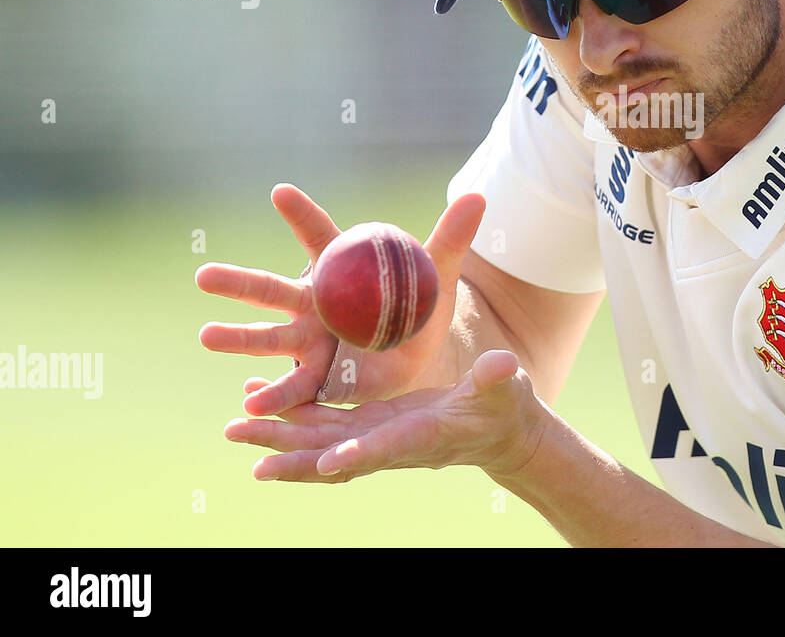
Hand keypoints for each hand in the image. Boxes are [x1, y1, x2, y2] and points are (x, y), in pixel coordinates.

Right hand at [196, 183, 485, 415]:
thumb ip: (452, 238)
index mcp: (339, 269)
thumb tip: (478, 197)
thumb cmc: (418, 304)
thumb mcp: (438, 273)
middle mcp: (314, 303)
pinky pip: (292, 388)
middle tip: (204, 275)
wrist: (416, 353)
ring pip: (269, 340)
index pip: (319, 237)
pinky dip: (271, 395)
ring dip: (239, 339)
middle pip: (273, 290)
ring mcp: (309, 341)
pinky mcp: (316, 378)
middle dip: (239, 283)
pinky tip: (248, 403)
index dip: (301, 215)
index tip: (280, 191)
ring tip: (207, 336)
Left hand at [226, 349, 545, 481]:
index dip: (361, 456)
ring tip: (235, 427)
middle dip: (291, 456)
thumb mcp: (505, 387)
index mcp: (423, 435)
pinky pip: (321, 424)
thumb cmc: (505, 405)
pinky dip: (290, 415)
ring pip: (317, 442)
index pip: (389, 449)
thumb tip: (503, 364)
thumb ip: (499, 378)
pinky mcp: (368, 424)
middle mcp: (389, 443)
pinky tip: (261, 397)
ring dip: (277, 437)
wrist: (496, 428)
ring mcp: (374, 436)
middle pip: (334, 456)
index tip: (331, 464)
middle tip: (249, 452)